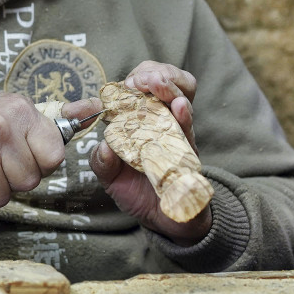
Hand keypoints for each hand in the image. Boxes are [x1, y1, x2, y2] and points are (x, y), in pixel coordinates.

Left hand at [68, 61, 211, 245]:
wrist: (164, 220)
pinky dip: (185, 117)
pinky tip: (179, 108)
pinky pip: (190, 131)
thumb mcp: (110, 175)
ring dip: (170, 87)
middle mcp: (163, 121)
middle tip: (142, 80)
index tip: (127, 83)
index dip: (138, 77)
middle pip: (167, 82)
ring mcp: (179, 134)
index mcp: (141, 119)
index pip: (143, 85)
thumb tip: (102, 145)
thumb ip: (102, 161)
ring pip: (182, 97)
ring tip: (159, 84)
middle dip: (155, 74)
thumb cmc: (136, 190)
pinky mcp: (191, 154)